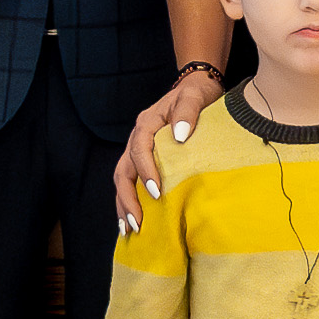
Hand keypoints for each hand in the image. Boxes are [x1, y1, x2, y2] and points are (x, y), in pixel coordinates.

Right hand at [112, 70, 220, 231]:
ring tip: (129, 229)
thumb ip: (187, 112)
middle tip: (137, 222)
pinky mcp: (144, 160)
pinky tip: (132, 222)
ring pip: (123, 180)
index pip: (139, 149)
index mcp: (147, 123)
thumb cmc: (196, 95)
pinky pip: (131, 182)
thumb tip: (180, 136)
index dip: (146, 171)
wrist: (196, 88)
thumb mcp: (194, 97)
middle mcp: (137, 138)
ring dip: (124, 205)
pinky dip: (130, 202)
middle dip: (128, 198)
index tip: (156, 192)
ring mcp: (137, 150)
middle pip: (123, 170)